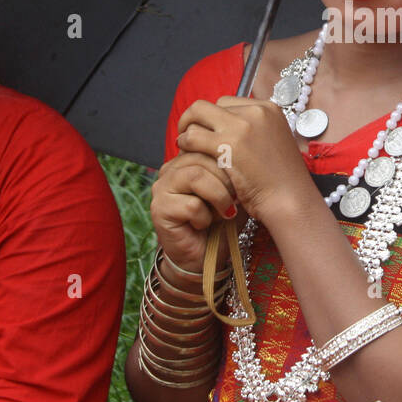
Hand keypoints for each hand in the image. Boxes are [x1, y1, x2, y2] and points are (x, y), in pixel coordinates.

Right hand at [149, 150, 237, 271]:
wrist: (206, 258)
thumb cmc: (221, 223)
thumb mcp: (233, 191)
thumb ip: (233, 169)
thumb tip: (242, 150)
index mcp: (187, 160)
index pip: (208, 143)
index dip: (229, 162)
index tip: (241, 183)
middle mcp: (171, 169)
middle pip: (203, 157)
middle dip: (227, 181)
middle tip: (234, 201)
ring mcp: (162, 188)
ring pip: (196, 176)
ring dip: (219, 197)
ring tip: (223, 213)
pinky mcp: (159, 209)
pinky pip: (191, 204)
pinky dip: (205, 218)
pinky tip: (202, 225)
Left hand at [174, 97, 315, 225]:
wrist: (291, 201)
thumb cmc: (281, 181)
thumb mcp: (273, 144)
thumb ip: (253, 132)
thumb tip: (225, 129)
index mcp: (269, 108)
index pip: (228, 103)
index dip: (213, 119)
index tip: (207, 133)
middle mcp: (256, 111)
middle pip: (210, 106)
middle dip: (196, 121)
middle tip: (189, 137)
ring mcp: (241, 125)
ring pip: (196, 115)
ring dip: (186, 131)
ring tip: (185, 147)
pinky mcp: (228, 144)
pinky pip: (192, 137)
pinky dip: (184, 145)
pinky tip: (185, 155)